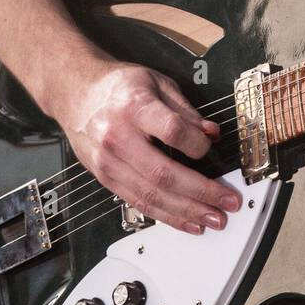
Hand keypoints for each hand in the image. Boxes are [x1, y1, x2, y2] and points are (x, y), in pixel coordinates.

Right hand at [49, 61, 241, 235]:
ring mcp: (109, 163)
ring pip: (151, 195)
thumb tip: (211, 134)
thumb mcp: (156, 82)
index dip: (197, 144)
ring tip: (214, 218)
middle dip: (200, 192)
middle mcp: (119, 138)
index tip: (212, 147)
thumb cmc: (119, 86)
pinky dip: (166, 215)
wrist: (76, 94)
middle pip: (163, 173)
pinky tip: (187, 221)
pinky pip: (138, 203)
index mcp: (135, 107)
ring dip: (186, 211)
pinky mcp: (106, 180)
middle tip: (227, 201)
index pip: (171, 131)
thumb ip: (185, 110)